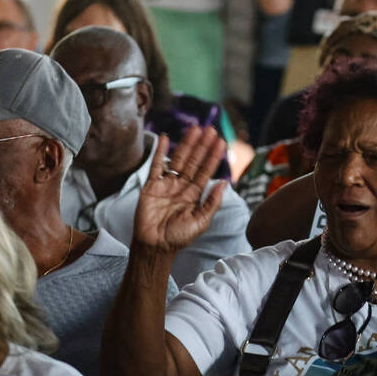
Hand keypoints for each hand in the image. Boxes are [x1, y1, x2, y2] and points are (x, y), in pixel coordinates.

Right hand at [132, 128, 227, 254]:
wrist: (155, 246)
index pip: (206, 171)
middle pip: (194, 161)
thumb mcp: (201, 222)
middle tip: (211, 129)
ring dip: (187, 144)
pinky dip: (160, 151)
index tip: (221, 142)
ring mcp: (166, 184)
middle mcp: (181, 186)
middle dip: (202, 146)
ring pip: (178, 159)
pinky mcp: (151, 185)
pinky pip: (156, 165)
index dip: (213, 157)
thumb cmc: (178, 237)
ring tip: (195, 129)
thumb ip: (212, 203)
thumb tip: (225, 183)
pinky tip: (165, 137)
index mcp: (194, 194)